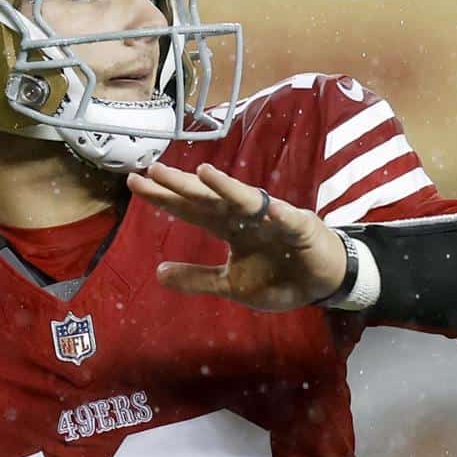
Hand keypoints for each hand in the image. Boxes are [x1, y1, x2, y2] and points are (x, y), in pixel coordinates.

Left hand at [128, 161, 346, 310]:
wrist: (321, 282)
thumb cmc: (278, 276)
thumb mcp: (231, 285)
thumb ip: (198, 279)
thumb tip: (157, 273)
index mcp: (228, 227)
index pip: (190, 209)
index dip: (164, 198)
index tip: (134, 183)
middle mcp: (245, 216)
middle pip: (209, 198)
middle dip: (183, 185)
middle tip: (153, 170)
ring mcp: (273, 219)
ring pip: (245, 200)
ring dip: (225, 187)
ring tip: (203, 174)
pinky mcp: (301, 228)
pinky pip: (289, 220)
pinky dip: (280, 215)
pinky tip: (268, 210)